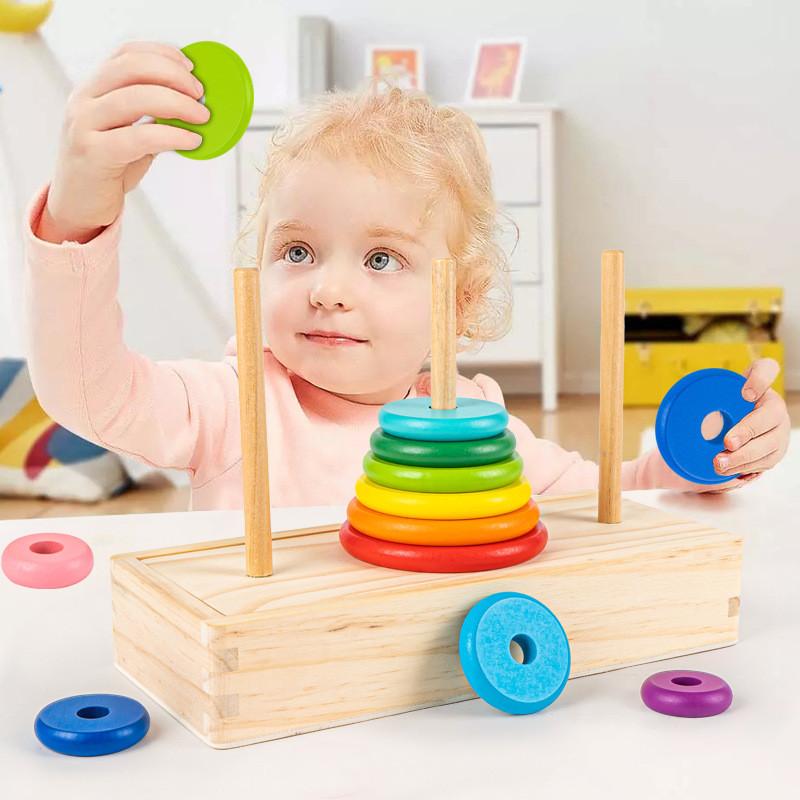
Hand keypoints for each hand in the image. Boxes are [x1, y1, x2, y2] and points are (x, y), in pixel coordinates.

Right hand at [37, 41, 208, 243]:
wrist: (77, 206)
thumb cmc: (106, 170)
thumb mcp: (128, 135)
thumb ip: (150, 118)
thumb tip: (193, 106)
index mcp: (92, 89)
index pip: (126, 54)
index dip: (162, 54)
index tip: (191, 68)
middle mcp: (84, 100)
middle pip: (131, 68)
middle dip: (173, 76)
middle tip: (200, 95)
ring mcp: (84, 124)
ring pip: (135, 97)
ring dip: (177, 102)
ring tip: (201, 117)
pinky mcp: (93, 153)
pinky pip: (138, 137)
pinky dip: (170, 135)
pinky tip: (191, 141)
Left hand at [713, 358, 790, 482]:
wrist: (735, 426)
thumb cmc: (723, 407)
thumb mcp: (716, 396)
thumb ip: (706, 390)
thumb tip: (683, 402)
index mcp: (759, 385)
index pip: (766, 369)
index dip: (759, 380)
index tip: (744, 394)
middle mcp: (774, 406)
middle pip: (771, 415)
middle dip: (748, 430)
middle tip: (727, 442)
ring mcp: (778, 430)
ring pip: (769, 443)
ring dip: (743, 456)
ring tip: (719, 463)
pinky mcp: (775, 451)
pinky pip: (764, 461)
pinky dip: (744, 466)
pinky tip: (727, 470)